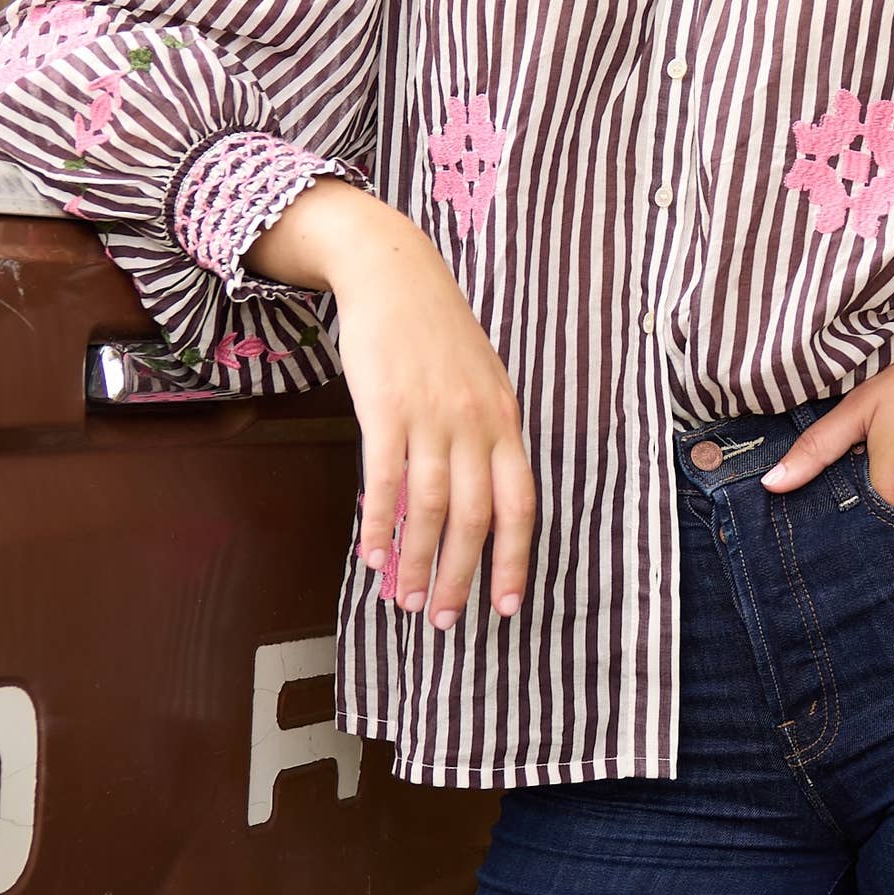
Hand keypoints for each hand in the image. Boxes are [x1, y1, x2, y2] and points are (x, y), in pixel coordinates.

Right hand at [250, 181, 534, 624]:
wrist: (395, 273)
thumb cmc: (437, 333)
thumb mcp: (481, 382)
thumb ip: (485, 438)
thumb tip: (480, 500)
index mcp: (504, 421)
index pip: (520, 504)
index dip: (513, 559)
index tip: (504, 605)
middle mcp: (475, 423)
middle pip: (476, 517)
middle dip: (462, 576)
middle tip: (446, 621)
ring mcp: (431, 415)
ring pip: (431, 507)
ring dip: (419, 561)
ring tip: (407, 600)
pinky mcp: (386, 407)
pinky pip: (386, 479)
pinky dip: (381, 524)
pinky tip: (373, 557)